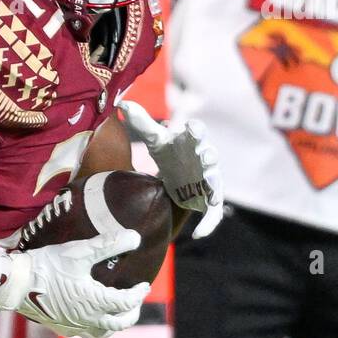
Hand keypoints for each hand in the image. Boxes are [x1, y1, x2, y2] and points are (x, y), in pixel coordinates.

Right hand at [0, 230, 149, 337]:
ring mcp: (72, 326)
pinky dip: (94, 327)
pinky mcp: (59, 327)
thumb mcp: (80, 252)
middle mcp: (87, 319)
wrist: (16, 284)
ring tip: (116, 315)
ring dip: (114, 325)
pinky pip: (83, 333)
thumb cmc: (48, 266)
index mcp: (96, 302)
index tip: (144, 285)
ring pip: (102, 333)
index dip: (139, 293)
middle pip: (118, 323)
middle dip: (132, 313)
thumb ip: (108, 244)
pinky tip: (89, 317)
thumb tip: (135, 237)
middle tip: (136, 302)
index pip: (126, 302)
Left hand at [120, 101, 223, 238]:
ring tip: (209, 187)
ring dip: (213, 184)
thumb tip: (123, 102)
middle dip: (208, 155)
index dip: (195, 130)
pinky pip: (213, 213)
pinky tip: (198, 234)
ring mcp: (208, 180)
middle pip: (209, 155)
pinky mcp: (207, 198)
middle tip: (205, 154)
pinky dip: (209, 223)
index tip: (191, 128)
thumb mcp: (156, 139)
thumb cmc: (169, 152)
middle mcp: (204, 159)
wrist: (177, 173)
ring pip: (215, 182)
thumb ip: (142, 123)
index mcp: (192, 141)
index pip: (196, 132)